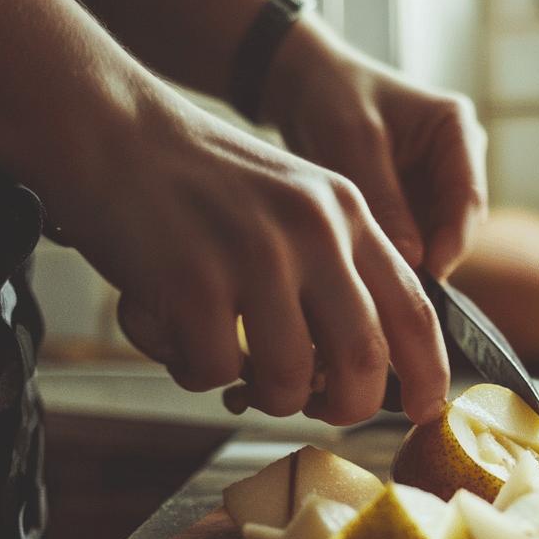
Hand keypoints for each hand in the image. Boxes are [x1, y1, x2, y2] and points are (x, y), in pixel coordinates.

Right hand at [42, 88, 448, 424]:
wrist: (109, 128)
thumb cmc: (198, 181)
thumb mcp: (295, 201)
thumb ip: (338, 268)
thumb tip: (363, 369)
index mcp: (347, 213)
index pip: (413, 308)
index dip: (428, 373)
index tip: (424, 411)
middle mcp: (313, 231)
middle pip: (363, 360)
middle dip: (345, 407)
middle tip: (317, 408)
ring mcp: (255, 255)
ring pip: (289, 380)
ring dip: (263, 395)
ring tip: (234, 364)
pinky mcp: (194, 281)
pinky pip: (214, 373)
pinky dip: (194, 373)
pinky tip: (177, 338)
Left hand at [260, 21, 487, 278]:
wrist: (301, 84)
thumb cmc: (332, 95)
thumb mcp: (355, 143)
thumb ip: (386, 201)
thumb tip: (414, 261)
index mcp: (456, 130)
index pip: (469, 198)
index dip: (453, 241)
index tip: (429, 273)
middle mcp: (457, 158)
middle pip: (457, 224)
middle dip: (433, 255)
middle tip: (398, 286)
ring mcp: (436, 182)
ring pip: (437, 237)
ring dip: (414, 259)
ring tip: (380, 279)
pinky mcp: (413, 200)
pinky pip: (414, 237)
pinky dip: (397, 254)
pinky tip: (372, 268)